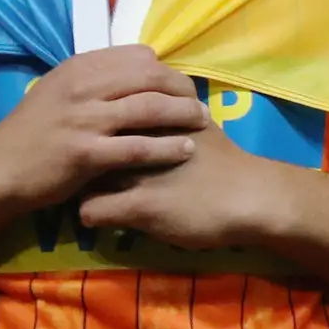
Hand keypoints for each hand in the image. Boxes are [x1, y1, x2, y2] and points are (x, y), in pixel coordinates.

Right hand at [0, 45, 209, 215]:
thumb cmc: (30, 133)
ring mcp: (84, 120)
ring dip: (182, 114)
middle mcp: (83, 87)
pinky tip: (185, 151)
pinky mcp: (86, 153)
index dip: (164, 70)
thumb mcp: (57, 92)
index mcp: (78, 68)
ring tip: (202, 122)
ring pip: (149, 108)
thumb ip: (91, 81)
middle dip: (182, 89)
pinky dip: (167, 148)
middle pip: (150, 77)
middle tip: (200, 103)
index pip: (137, 56)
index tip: (179, 85)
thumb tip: (133, 70)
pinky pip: (138, 147)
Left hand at [74, 108, 291, 253]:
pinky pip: (90, 210)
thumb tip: (154, 110)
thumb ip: (168, 116)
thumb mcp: (194, 127)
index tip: (85, 142)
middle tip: (76, 170)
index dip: (89, 127)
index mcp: (153, 114)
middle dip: (77, 154)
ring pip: (82, 176)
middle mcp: (139, 138)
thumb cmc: (226, 162)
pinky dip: (89, 215)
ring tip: (84, 195)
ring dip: (78, 186)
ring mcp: (137, 172)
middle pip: (85, 141)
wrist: (252, 196)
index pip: (100, 112)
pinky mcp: (140, 205)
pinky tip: (99, 218)